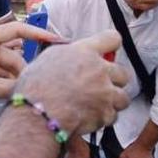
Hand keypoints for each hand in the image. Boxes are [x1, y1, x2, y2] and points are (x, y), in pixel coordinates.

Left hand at [0, 22, 61, 111]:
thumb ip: (12, 87)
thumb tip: (35, 91)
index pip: (18, 29)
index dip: (39, 34)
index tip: (57, 40)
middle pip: (15, 55)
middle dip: (22, 72)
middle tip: (30, 88)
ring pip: (8, 67)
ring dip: (12, 81)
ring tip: (13, 96)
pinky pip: (0, 73)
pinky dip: (5, 84)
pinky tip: (7, 97)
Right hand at [15, 30, 130, 135]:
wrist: (36, 114)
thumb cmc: (35, 88)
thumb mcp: (48, 58)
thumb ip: (68, 54)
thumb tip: (74, 56)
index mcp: (84, 52)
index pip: (112, 39)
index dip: (112, 45)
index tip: (110, 52)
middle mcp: (99, 70)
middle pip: (123, 72)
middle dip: (113, 81)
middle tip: (100, 86)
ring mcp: (105, 92)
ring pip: (123, 97)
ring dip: (112, 101)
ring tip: (97, 105)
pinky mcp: (105, 113)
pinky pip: (112, 116)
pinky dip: (103, 119)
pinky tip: (89, 117)